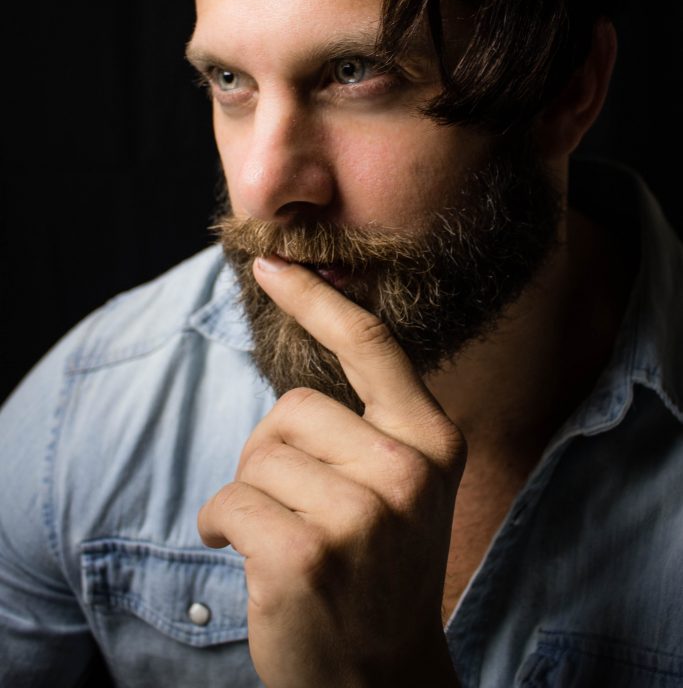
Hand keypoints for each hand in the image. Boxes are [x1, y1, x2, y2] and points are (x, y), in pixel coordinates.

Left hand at [198, 256, 465, 687]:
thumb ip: (366, 426)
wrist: (379, 679)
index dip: (317, 299)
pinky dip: (220, 525)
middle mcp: (408, 470)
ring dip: (250, 497)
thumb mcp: (399, 488)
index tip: (272, 263)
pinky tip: (250, 559)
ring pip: (256, 456)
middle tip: (296, 508)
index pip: (371, 346)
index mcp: (433, 441)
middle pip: (292, 409)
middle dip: (273, 454)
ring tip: (284, 541)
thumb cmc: (376, 571)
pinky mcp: (306, 555)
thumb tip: (299, 360)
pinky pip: (228, 501)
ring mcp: (362, 516)